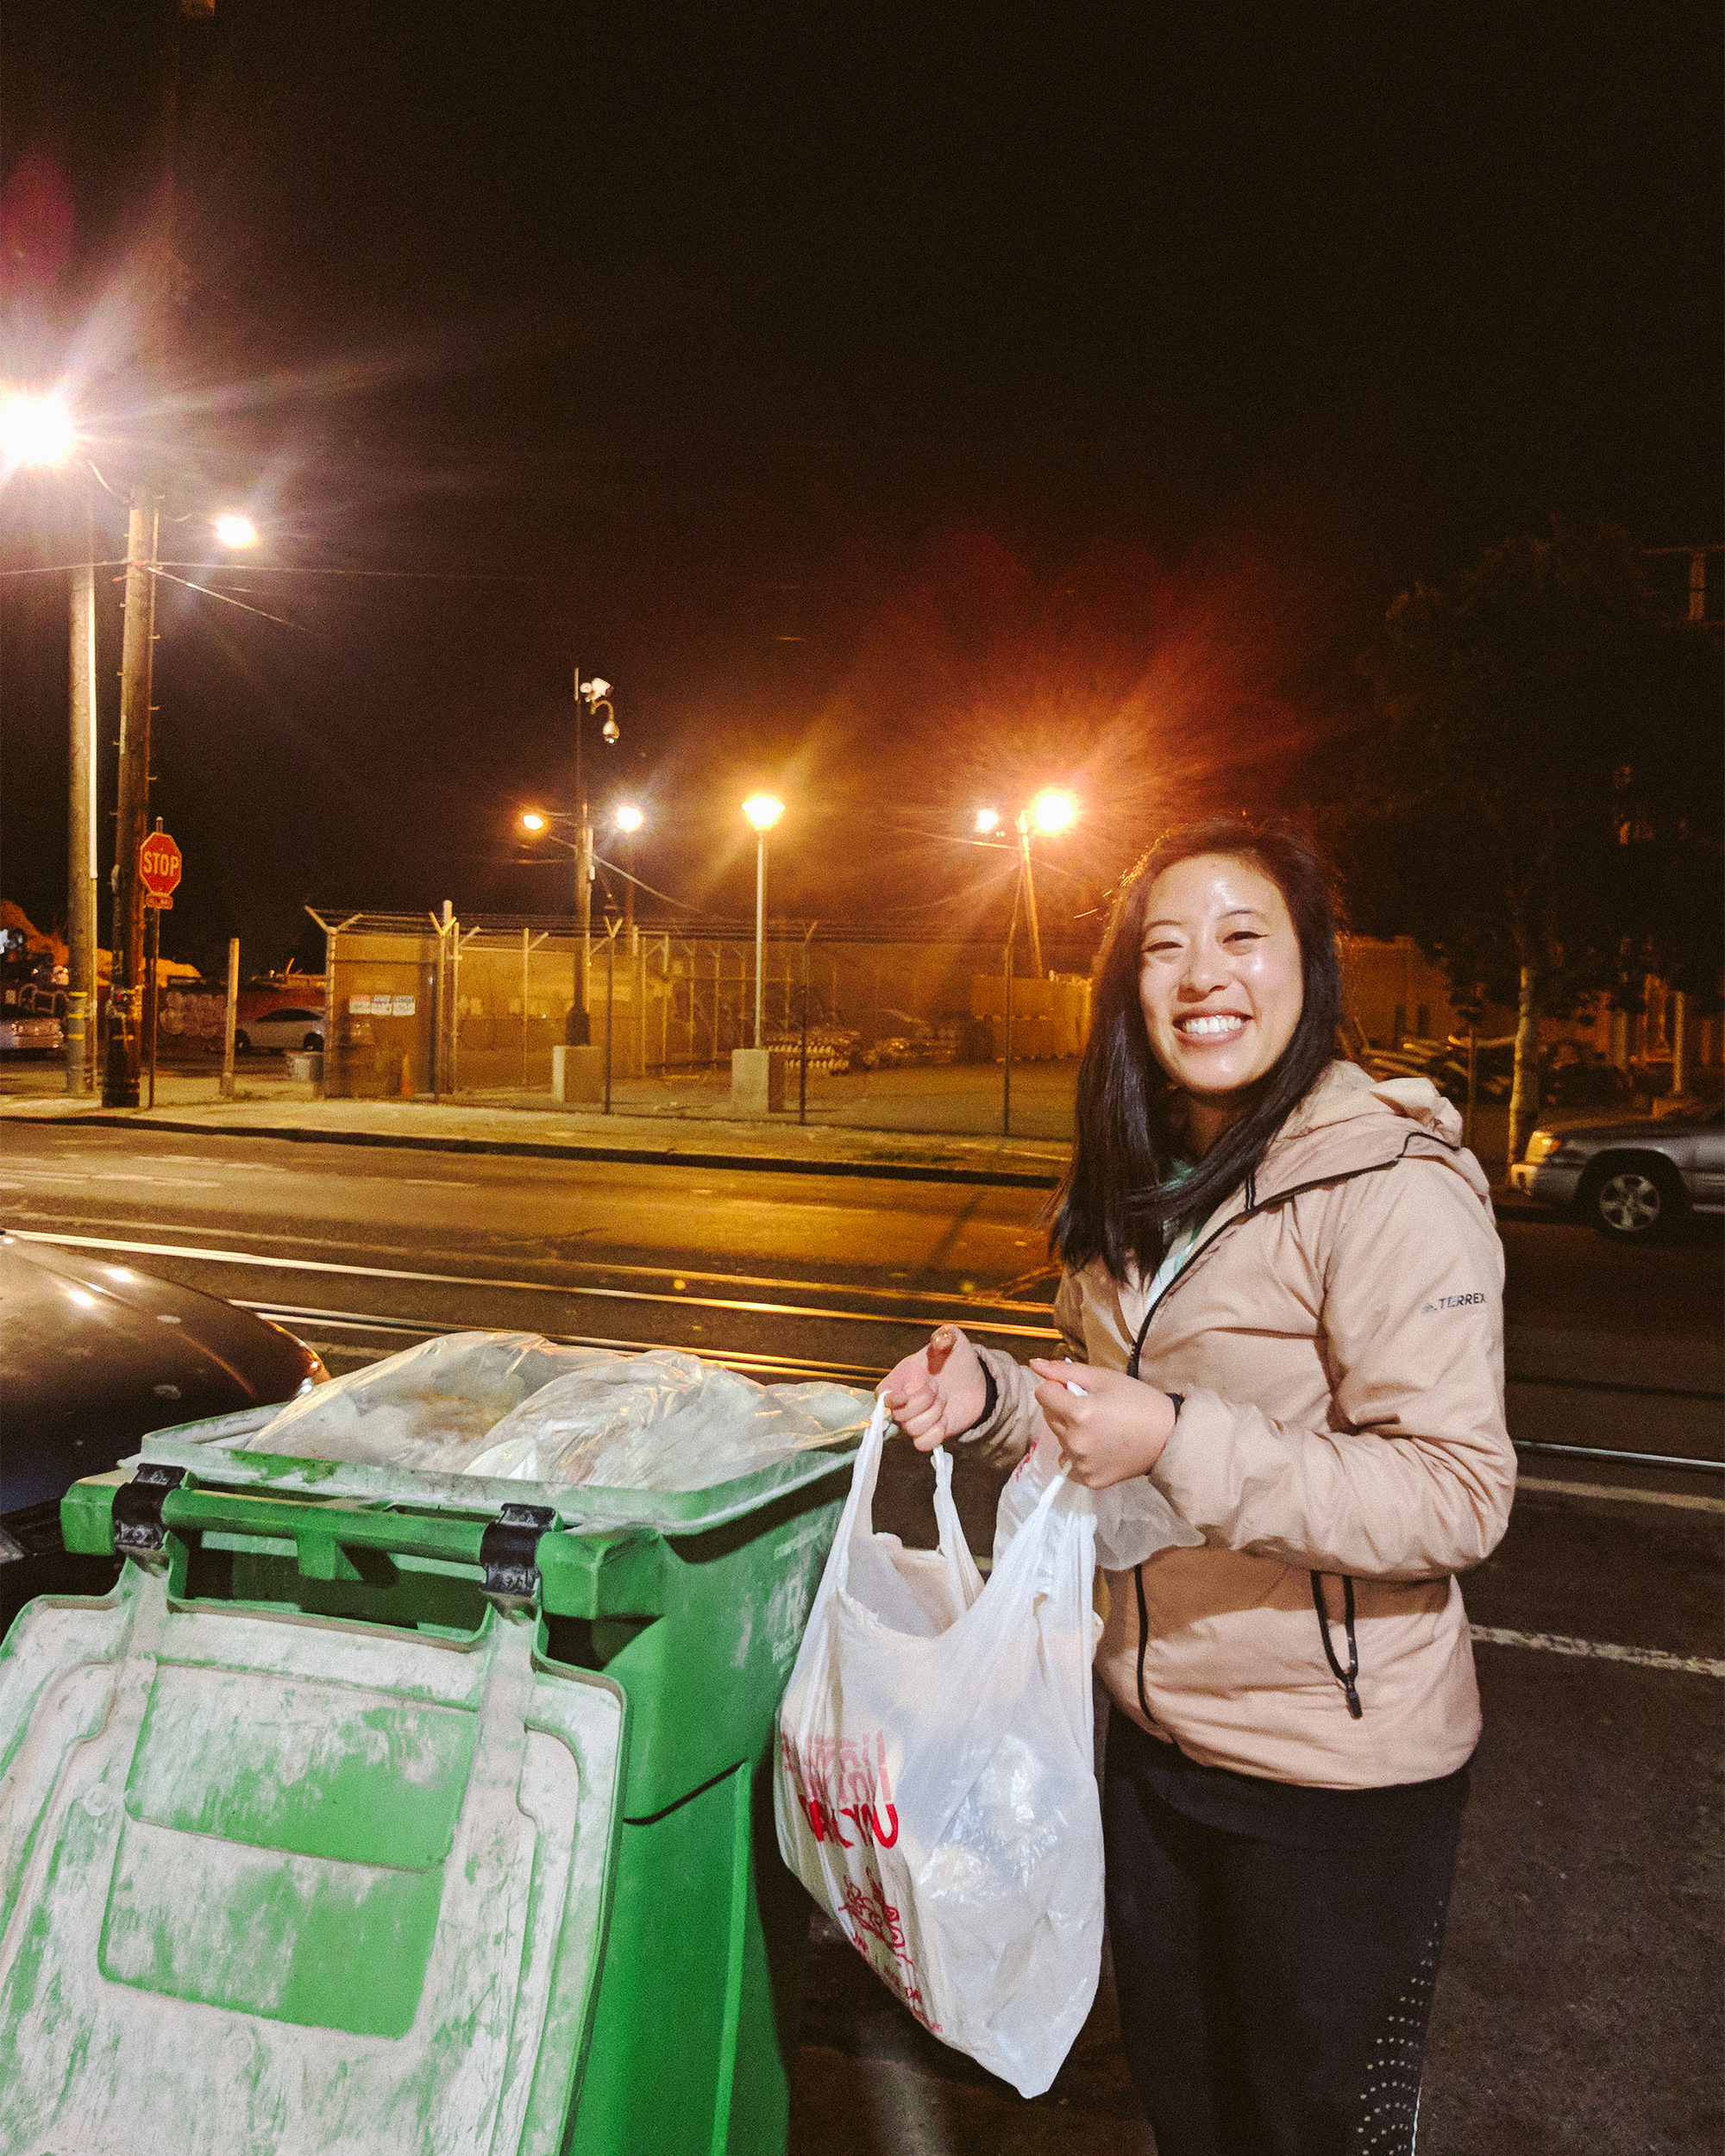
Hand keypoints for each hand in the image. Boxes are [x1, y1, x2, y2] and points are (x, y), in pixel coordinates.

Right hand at [878, 1325, 987, 1452]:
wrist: (975, 1381)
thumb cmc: (957, 1360)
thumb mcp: (954, 1342)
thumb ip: (946, 1335)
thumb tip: (940, 1339)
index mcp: (901, 1378)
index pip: (880, 1395)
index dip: (889, 1399)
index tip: (905, 1394)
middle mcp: (903, 1403)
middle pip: (898, 1415)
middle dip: (922, 1401)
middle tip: (937, 1387)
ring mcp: (916, 1420)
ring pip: (912, 1430)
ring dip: (933, 1415)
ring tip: (944, 1400)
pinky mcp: (929, 1435)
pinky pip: (923, 1444)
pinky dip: (936, 1433)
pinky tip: (946, 1419)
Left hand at [1029, 1360, 1176, 1489]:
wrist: (1169, 1437)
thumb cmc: (1139, 1401)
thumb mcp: (1105, 1378)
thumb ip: (1065, 1372)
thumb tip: (1034, 1365)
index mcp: (1078, 1413)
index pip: (1043, 1394)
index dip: (1056, 1387)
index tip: (1075, 1390)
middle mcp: (1075, 1441)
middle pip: (1049, 1417)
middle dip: (1063, 1408)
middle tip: (1092, 1407)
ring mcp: (1081, 1463)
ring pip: (1059, 1438)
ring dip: (1071, 1430)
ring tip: (1100, 1428)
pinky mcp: (1089, 1480)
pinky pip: (1070, 1463)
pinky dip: (1078, 1454)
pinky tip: (1099, 1447)